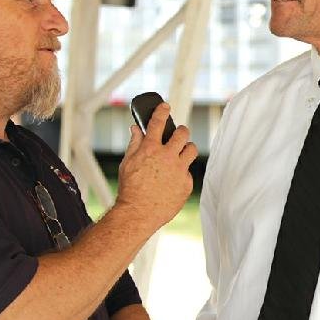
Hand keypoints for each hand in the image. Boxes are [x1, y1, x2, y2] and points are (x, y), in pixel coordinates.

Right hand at [116, 103, 196, 232]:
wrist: (138, 213)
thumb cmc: (130, 189)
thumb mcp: (128, 163)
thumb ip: (135, 143)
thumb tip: (136, 129)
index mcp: (150, 149)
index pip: (158, 122)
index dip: (162, 111)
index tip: (165, 106)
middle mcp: (167, 157)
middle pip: (183, 134)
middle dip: (181, 131)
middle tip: (178, 134)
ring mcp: (179, 170)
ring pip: (191, 150)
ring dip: (186, 148)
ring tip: (180, 153)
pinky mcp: (186, 184)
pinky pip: (188, 172)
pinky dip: (181, 173)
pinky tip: (173, 179)